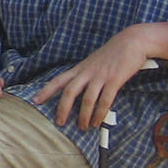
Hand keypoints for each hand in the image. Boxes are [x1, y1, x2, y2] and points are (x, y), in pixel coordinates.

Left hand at [34, 26, 152, 129]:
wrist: (131, 41)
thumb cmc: (113, 53)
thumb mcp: (93, 62)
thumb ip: (85, 74)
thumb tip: (80, 91)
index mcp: (80, 68)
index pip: (59, 80)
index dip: (46, 90)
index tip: (35, 100)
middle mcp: (87, 72)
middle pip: (69, 91)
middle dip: (63, 108)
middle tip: (59, 122)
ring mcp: (100, 76)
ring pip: (87, 99)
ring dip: (84, 116)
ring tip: (83, 127)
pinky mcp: (114, 80)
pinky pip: (105, 100)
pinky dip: (100, 113)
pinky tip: (98, 121)